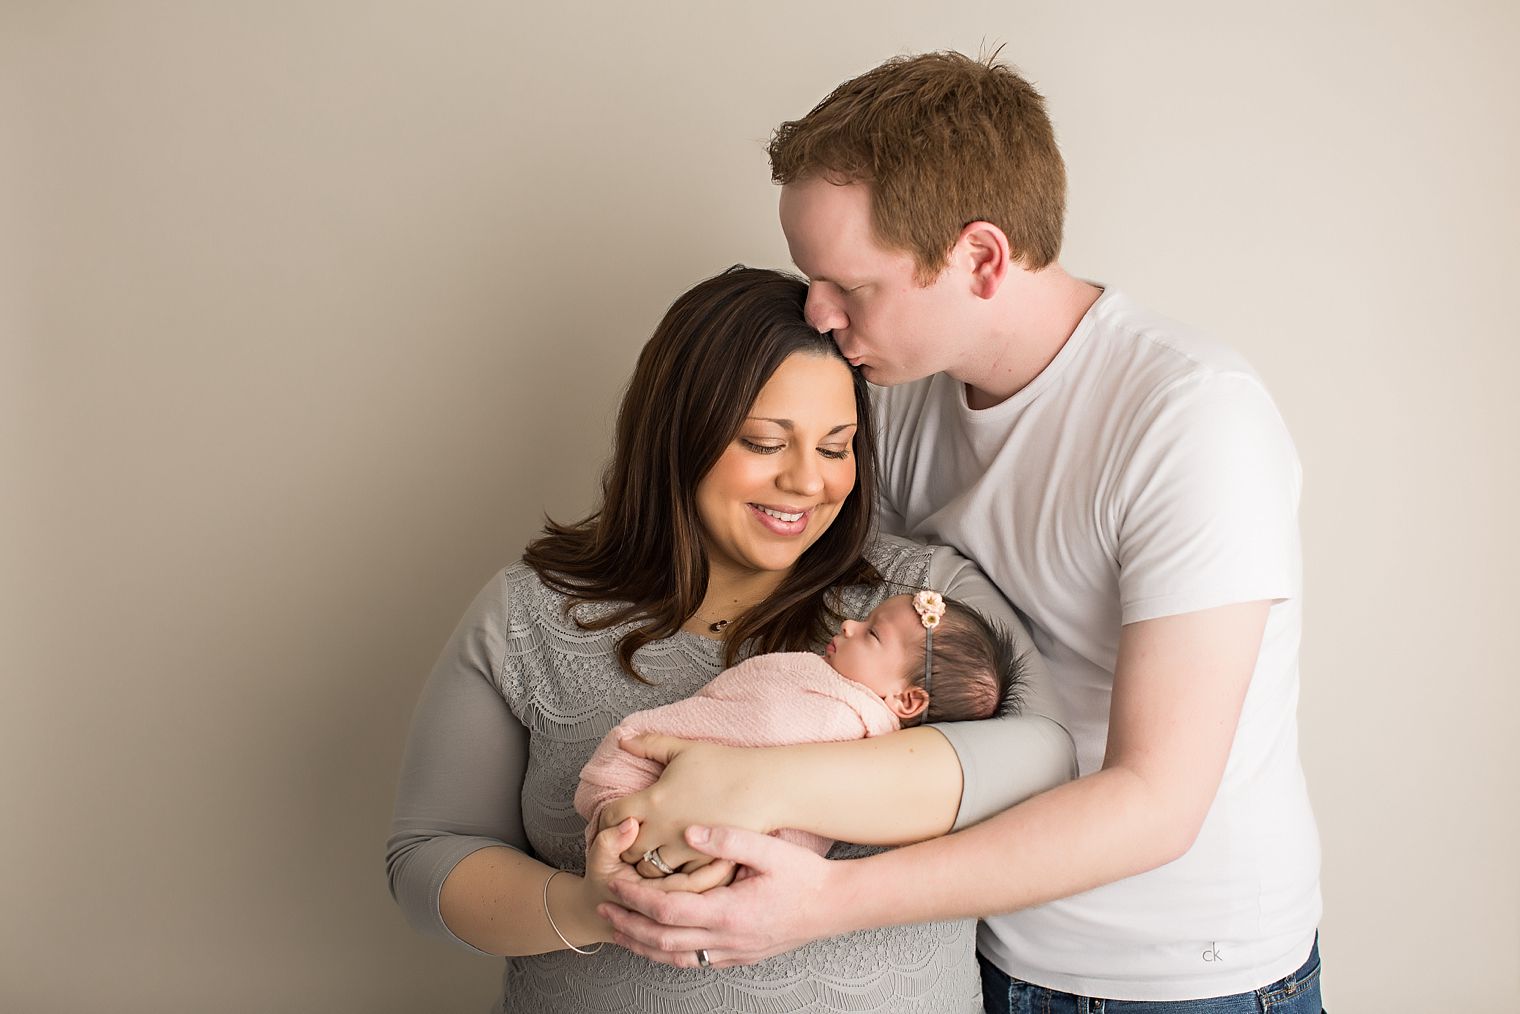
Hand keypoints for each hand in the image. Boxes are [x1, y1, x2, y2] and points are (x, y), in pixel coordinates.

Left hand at [598, 824, 839, 967]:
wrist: (836, 906)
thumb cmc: (805, 876)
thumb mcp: (769, 849)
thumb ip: (727, 840)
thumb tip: (688, 833)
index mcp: (727, 911)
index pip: (667, 910)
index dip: (636, 899)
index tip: (616, 884)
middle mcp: (726, 938)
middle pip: (663, 940)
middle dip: (629, 926)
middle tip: (604, 910)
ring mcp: (734, 951)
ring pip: (677, 957)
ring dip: (645, 945)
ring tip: (622, 932)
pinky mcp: (742, 955)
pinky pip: (697, 961)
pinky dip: (672, 955)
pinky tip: (663, 945)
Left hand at [599, 735, 777, 873]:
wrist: (765, 786)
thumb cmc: (727, 765)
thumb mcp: (684, 749)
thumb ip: (650, 744)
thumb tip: (623, 739)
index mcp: (653, 800)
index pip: (612, 817)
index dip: (607, 820)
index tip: (615, 819)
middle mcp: (663, 829)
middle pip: (625, 849)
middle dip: (624, 847)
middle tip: (628, 842)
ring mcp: (683, 850)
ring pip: (648, 871)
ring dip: (646, 867)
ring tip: (650, 858)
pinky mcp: (703, 863)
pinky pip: (676, 880)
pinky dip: (672, 878)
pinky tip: (676, 868)